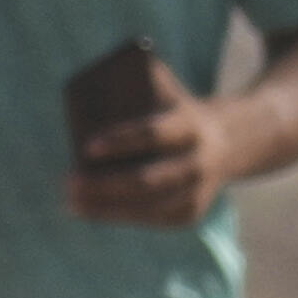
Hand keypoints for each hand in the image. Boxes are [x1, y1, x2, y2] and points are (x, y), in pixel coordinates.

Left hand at [67, 87, 231, 230]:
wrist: (228, 142)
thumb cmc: (176, 110)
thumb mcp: (166, 88)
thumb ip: (139, 77)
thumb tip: (98, 80)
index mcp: (190, 124)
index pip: (153, 134)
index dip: (121, 141)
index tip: (86, 146)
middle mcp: (198, 161)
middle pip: (147, 180)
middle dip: (105, 185)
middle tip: (69, 182)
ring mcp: (198, 191)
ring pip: (148, 208)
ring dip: (106, 208)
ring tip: (71, 202)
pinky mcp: (191, 212)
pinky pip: (151, 220)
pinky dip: (119, 216)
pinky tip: (92, 211)